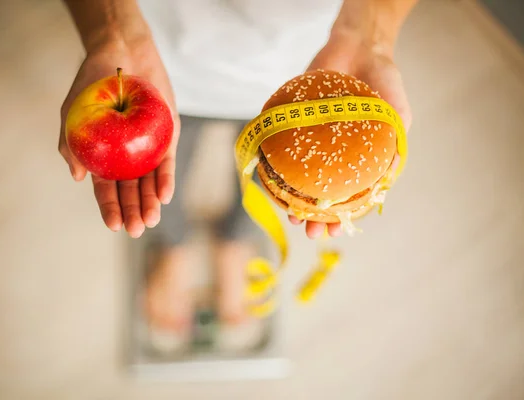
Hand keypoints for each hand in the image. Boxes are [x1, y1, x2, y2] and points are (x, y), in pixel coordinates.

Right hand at [58, 39, 180, 237]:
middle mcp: (127, 157)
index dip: (109, 208)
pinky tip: (164, 196)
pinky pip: (168, 162)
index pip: (106, 189)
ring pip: (151, 182)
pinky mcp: (167, 137)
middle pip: (131, 191)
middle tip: (136, 230)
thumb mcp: (74, 113)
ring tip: (151, 220)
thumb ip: (72, 144)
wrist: (122, 52)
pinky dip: (166, 179)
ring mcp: (148, 149)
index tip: (113, 226)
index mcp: (104, 157)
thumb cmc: (94, 83)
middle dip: (133, 212)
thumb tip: (78, 177)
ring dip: (151, 202)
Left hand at [290, 31, 412, 238]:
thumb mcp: (396, 116)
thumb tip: (387, 180)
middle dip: (313, 216)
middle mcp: (328, 154)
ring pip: (295, 175)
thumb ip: (394, 145)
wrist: (359, 46)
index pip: (346, 197)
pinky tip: (267, 174)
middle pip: (317, 192)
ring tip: (290, 213)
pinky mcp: (291, 121)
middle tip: (308, 231)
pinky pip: (277, 143)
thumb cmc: (383, 82)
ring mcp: (307, 140)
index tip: (336, 231)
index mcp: (354, 160)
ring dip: (292, 197)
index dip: (341, 217)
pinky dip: (270, 159)